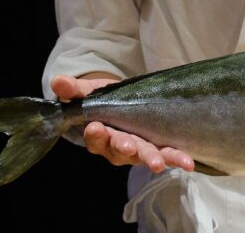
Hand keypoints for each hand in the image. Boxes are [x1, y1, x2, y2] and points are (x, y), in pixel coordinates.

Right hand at [50, 74, 194, 173]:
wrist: (124, 102)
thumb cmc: (102, 100)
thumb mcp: (88, 92)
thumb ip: (73, 90)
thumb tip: (57, 81)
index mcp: (99, 135)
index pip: (95, 138)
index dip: (95, 135)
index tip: (95, 127)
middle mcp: (118, 147)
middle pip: (120, 151)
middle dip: (125, 149)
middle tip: (130, 147)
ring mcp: (139, 149)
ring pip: (144, 156)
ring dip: (153, 159)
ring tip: (160, 163)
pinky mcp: (158, 146)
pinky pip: (167, 154)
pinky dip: (176, 157)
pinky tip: (187, 162)